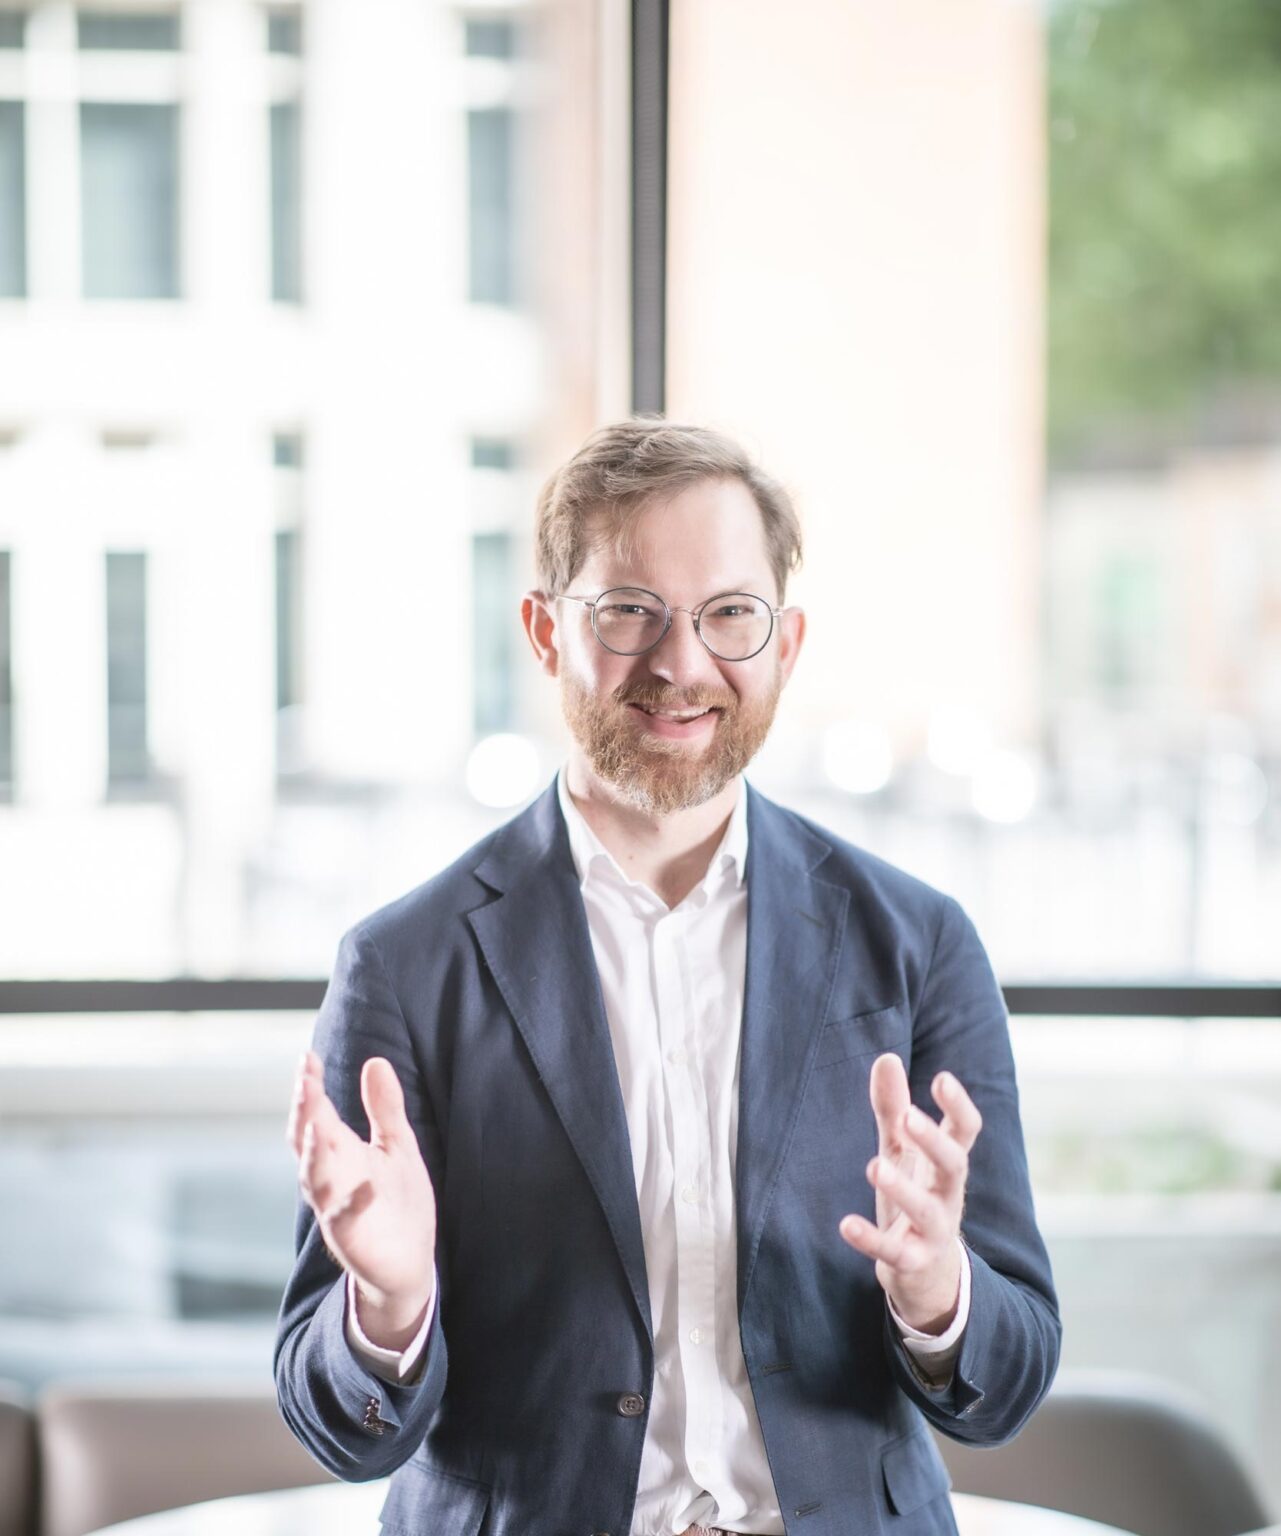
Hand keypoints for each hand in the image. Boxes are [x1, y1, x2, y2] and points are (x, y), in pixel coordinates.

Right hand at [287, 1049, 436, 1347]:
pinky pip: (345, 1219)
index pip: (315, 1113)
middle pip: (306, 1140)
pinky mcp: (351, 1238)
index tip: (307, 1056)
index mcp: (340, 1151)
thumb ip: (384, 1107)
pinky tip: (367, 1185)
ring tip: (316, 1124)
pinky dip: (353, 1202)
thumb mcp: (396, 1145)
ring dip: (313, 1153)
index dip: (309, 1086)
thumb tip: (375, 1061)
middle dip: (304, 1111)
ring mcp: (335, 1208)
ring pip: (313, 1178)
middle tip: (305, 1080)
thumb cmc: (396, 1200)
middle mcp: (330, 1177)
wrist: (409, 1261)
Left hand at [838, 1053, 980, 1333]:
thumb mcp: (902, 1150)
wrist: (926, 1274)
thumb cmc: (915, 1195)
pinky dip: (871, 1240)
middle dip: (934, 1142)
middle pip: (954, 1165)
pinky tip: (846, 1225)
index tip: (943, 1079)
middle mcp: (947, 1195)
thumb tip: (886, 1057)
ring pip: (926, 1210)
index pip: (964, 1132)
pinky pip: (894, 1252)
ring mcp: (934, 1231)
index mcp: (946, 1165)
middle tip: (909, 1117)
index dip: (958, 1106)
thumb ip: (893, 1107)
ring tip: (874, 1166)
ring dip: (902, 1189)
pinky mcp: (913, 1262)